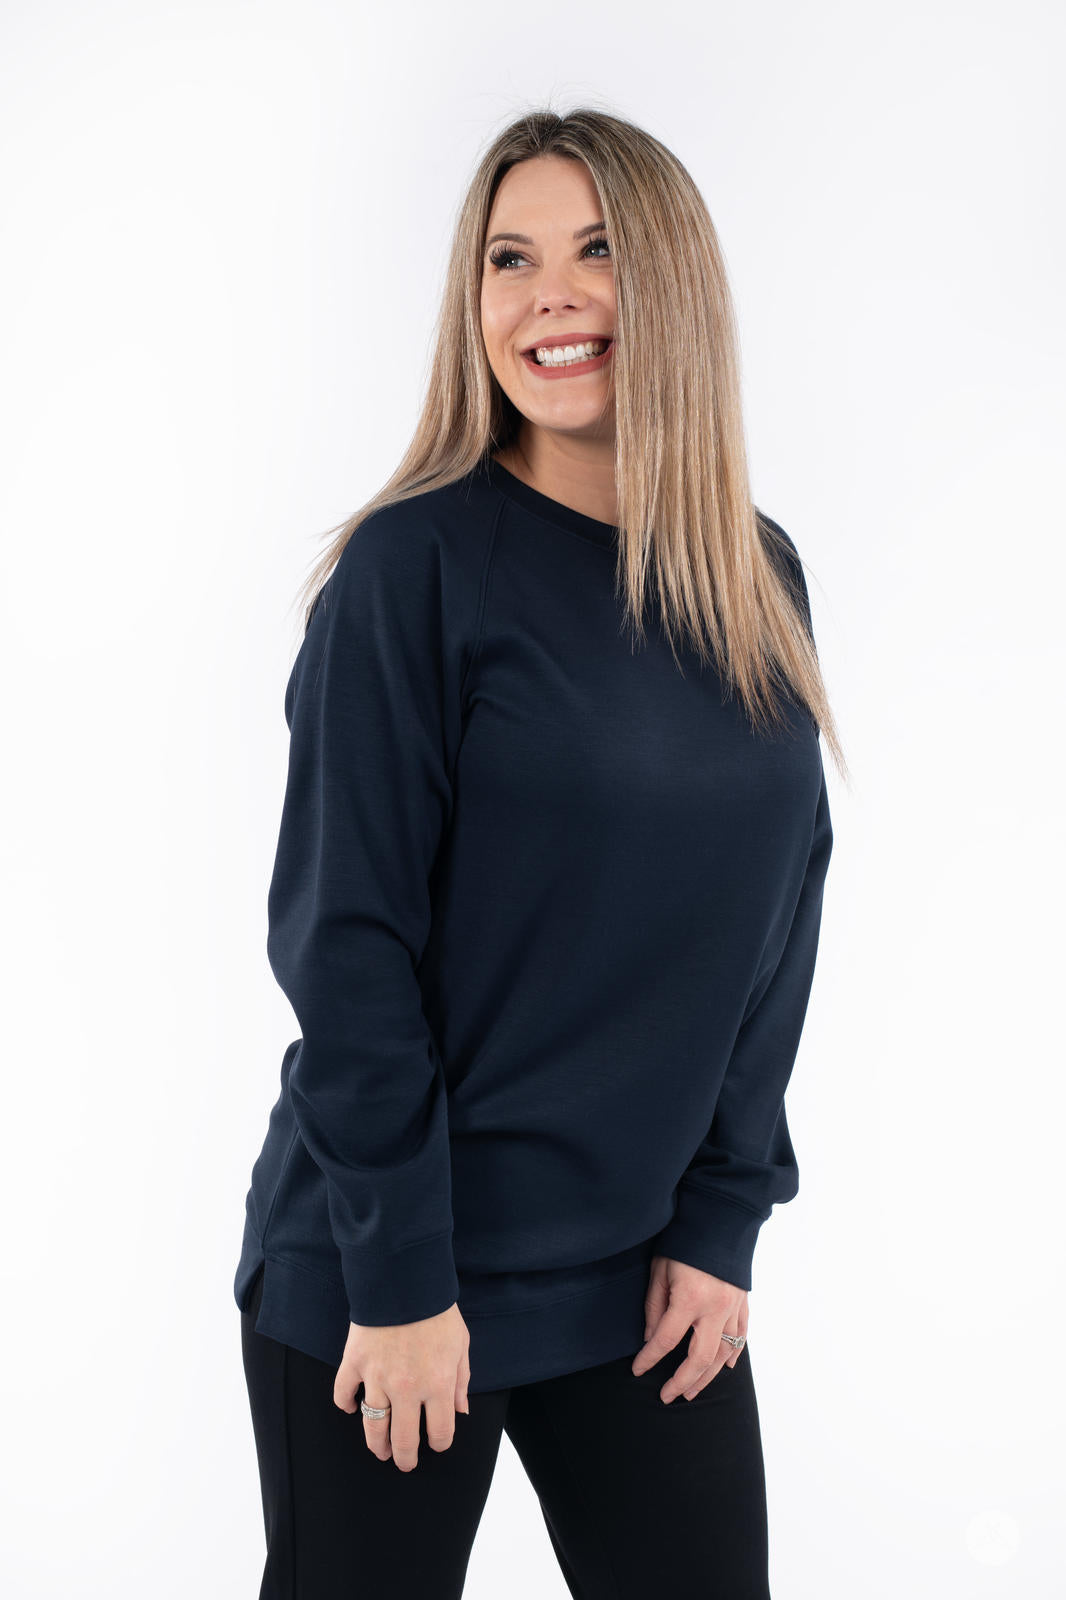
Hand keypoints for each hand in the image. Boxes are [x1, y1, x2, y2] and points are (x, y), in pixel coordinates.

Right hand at [333, 1301, 471, 1470]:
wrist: (405, 1280)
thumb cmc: (438, 1310)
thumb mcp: (461, 1343)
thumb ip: (461, 1380)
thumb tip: (460, 1410)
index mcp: (438, 1384)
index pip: (440, 1431)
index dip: (439, 1443)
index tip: (436, 1443)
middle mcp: (408, 1388)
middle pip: (405, 1439)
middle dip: (406, 1457)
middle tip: (405, 1462)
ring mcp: (378, 1377)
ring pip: (373, 1426)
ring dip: (377, 1444)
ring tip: (380, 1451)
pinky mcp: (355, 1362)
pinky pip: (343, 1393)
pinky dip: (345, 1404)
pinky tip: (350, 1408)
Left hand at [631, 1255, 747, 1402]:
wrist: (719, 1218)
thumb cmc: (684, 1242)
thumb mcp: (660, 1270)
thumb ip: (655, 1307)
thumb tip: (651, 1339)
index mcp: (690, 1298)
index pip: (666, 1340)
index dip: (650, 1359)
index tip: (638, 1370)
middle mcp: (715, 1308)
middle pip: (700, 1358)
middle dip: (683, 1381)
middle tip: (668, 1396)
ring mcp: (733, 1307)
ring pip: (723, 1353)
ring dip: (708, 1376)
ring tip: (692, 1391)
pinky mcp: (743, 1302)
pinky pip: (741, 1335)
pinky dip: (734, 1354)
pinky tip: (727, 1367)